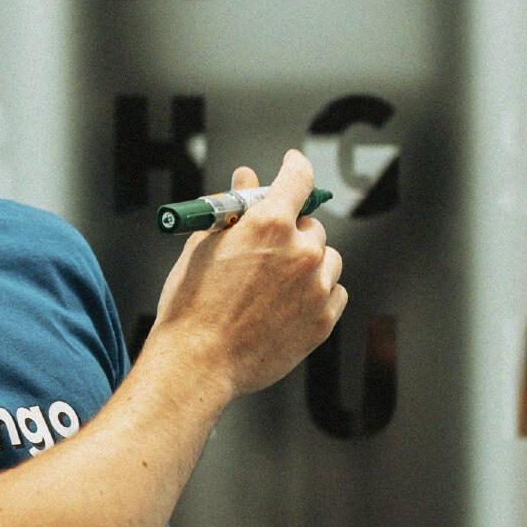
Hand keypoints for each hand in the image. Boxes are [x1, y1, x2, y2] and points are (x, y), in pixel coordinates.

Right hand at [149, 149, 347, 399]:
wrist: (199, 362)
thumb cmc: (193, 304)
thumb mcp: (204, 244)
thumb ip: (233, 208)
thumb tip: (246, 179)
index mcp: (270, 223)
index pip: (298, 178)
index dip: (295, 166)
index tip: (293, 165)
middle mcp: (302, 250)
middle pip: (311, 225)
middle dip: (292, 231)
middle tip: (267, 248)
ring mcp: (317, 287)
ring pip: (327, 260)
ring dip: (308, 263)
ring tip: (275, 283)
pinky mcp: (324, 320)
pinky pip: (334, 292)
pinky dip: (317, 292)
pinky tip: (287, 304)